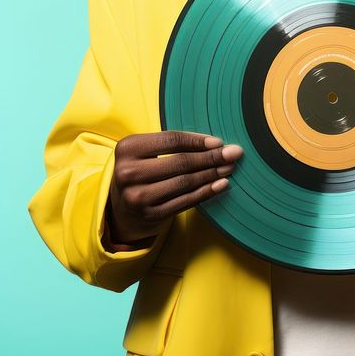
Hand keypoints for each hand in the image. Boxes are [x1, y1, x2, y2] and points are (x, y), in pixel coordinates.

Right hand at [103, 130, 243, 249]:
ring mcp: (139, 197)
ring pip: (186, 182)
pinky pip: (186, 201)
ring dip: (212, 174)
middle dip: (212, 157)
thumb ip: (173, 144)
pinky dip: (206, 192)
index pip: (172, 140)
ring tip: (229, 167)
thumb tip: (217, 144)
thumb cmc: (140, 170)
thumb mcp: (145, 151)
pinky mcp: (151, 215)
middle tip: (234, 153)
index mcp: (128, 148)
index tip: (219, 142)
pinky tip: (221, 184)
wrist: (120, 208)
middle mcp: (129, 173)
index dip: (198, 141)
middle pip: (181, 162)